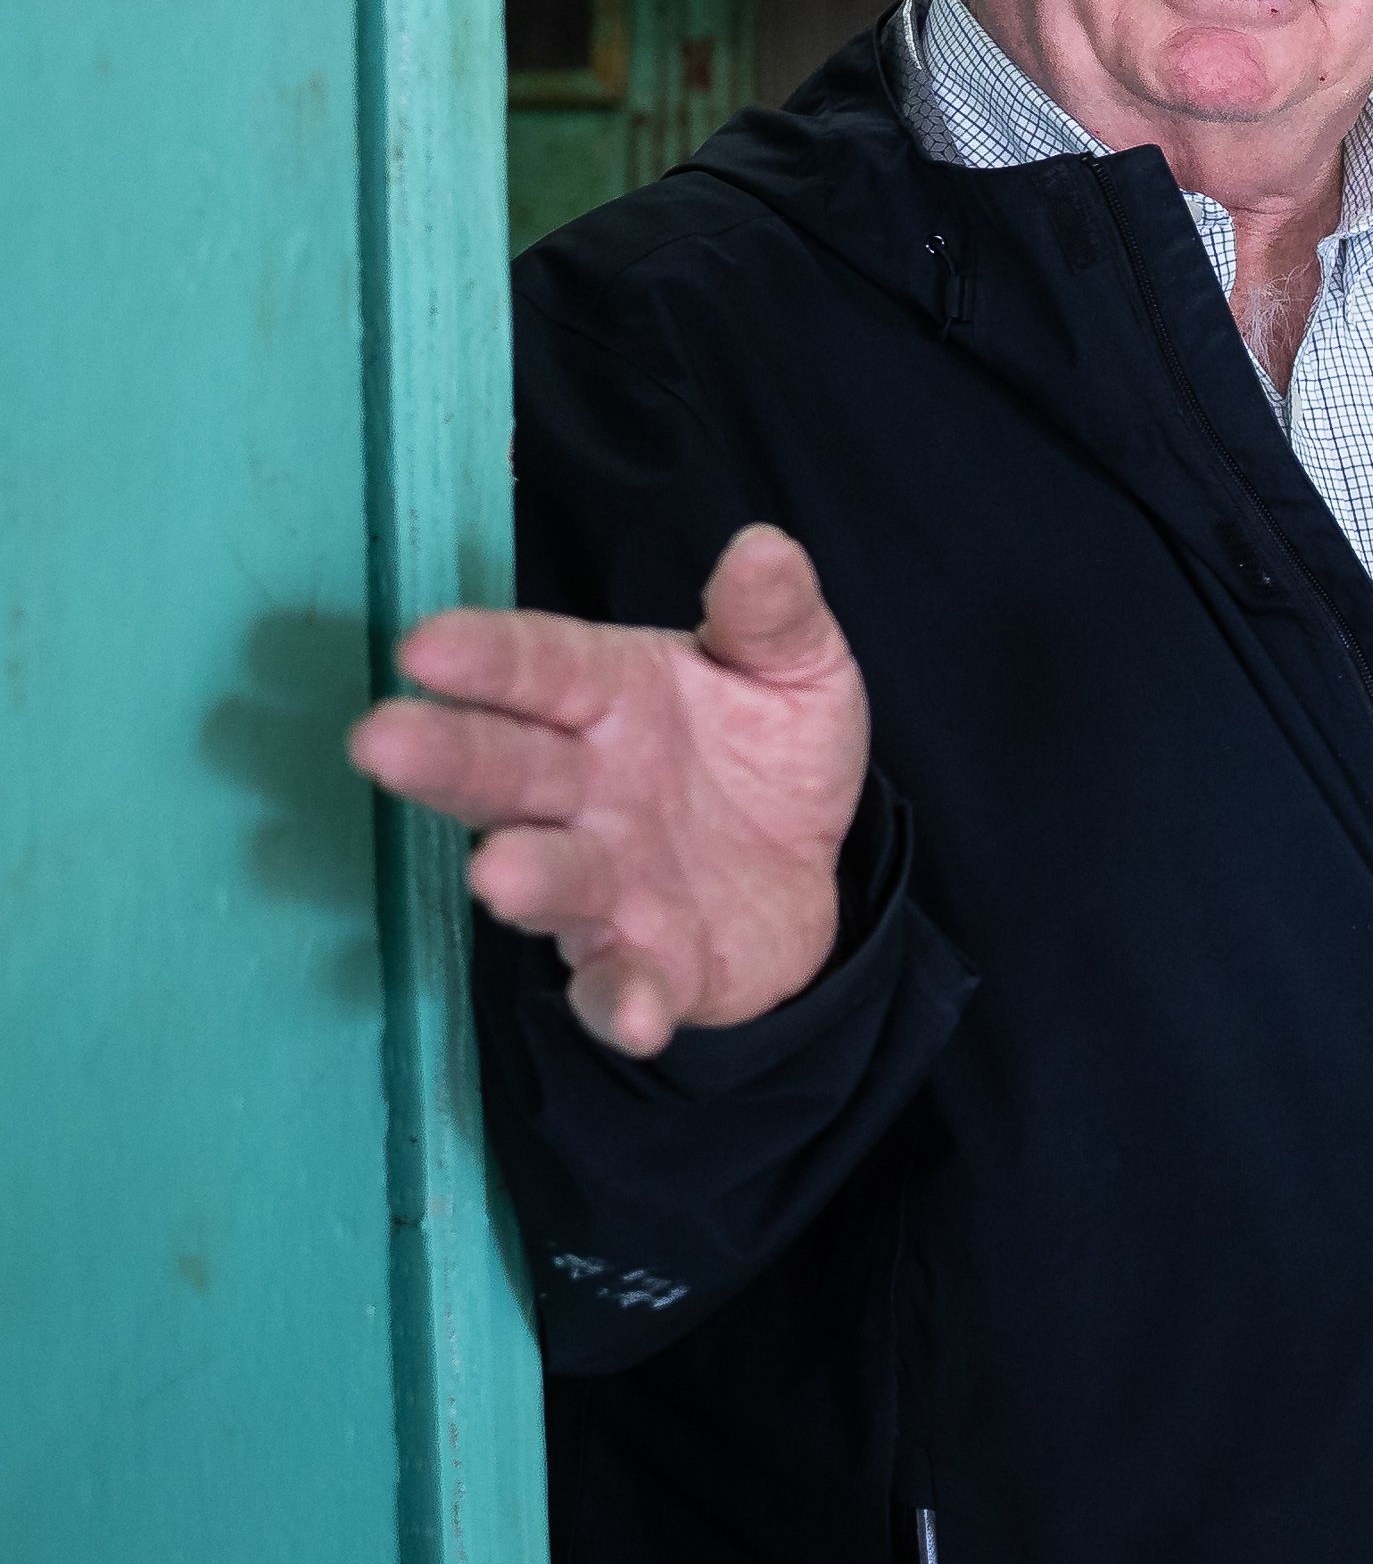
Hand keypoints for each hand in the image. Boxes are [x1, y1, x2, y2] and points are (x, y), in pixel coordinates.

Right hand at [347, 524, 869, 1057]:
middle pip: (505, 767)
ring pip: (552, 875)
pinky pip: (622, 985)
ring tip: (499, 875)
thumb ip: (771, 614)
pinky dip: (622, 1001)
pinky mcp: (645, 962)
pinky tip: (637, 1016)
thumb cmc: (764, 749)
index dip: (482, 657)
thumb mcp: (794, 669)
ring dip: (525, 877)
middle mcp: (583, 788)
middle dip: (446, 756)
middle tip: (380, 741)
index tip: (424, 644)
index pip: (536, 666)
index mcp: (607, 696)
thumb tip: (765, 547)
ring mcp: (606, 879)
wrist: (801, 868)